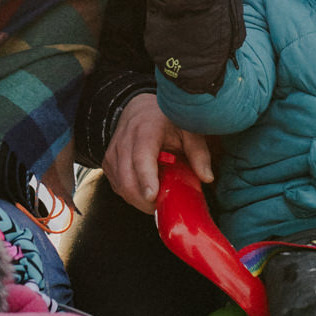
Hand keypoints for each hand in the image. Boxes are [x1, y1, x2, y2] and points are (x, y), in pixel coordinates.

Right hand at [103, 92, 213, 212]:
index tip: (152, 196)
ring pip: (121, 186)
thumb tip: (207, 178)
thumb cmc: (166, 121)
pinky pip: (118, 187)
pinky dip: (132, 195)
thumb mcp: (187, 130)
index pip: (141, 157)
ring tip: (158, 197)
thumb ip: (199, 153)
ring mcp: (113, 154)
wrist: (138, 109)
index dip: (146, 178)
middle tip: (165, 206)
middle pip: (127, 179)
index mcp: (146, 130)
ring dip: (139, 200)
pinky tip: (146, 191)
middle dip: (144, 201)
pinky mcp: (108, 164)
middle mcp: (124, 141)